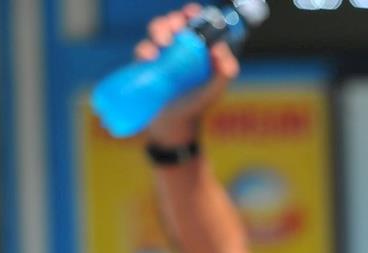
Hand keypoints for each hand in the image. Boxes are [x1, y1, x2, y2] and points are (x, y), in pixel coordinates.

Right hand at [136, 4, 239, 146]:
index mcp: (196, 47)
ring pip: (156, 30)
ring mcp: (160, 54)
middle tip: (176, 27)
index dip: (192, 13)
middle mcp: (177, 46)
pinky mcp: (144, 65)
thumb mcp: (214, 89)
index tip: (191, 13)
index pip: (194, 23)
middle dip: (173, 20)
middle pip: (173, 22)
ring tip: (162, 44)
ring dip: (158, 30)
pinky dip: (144, 49)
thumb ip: (225, 72)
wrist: (174, 124)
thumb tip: (221, 51)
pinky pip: (142, 50)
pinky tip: (150, 57)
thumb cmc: (197, 102)